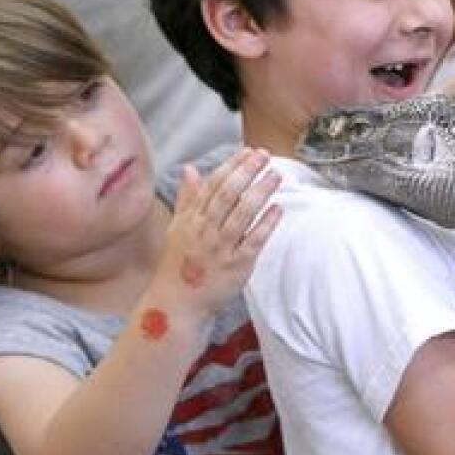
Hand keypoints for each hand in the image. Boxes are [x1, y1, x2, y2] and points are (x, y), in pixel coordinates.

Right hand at [160, 148, 279, 317]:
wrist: (177, 303)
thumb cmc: (179, 263)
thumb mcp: (178, 227)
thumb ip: (187, 197)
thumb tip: (189, 169)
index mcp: (192, 219)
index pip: (213, 185)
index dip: (231, 166)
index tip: (248, 151)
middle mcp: (205, 231)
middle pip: (227, 195)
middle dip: (246, 172)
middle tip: (264, 155)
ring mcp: (220, 248)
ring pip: (241, 215)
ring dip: (259, 193)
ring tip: (276, 175)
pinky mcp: (236, 265)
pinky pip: (253, 241)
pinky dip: (266, 224)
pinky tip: (278, 209)